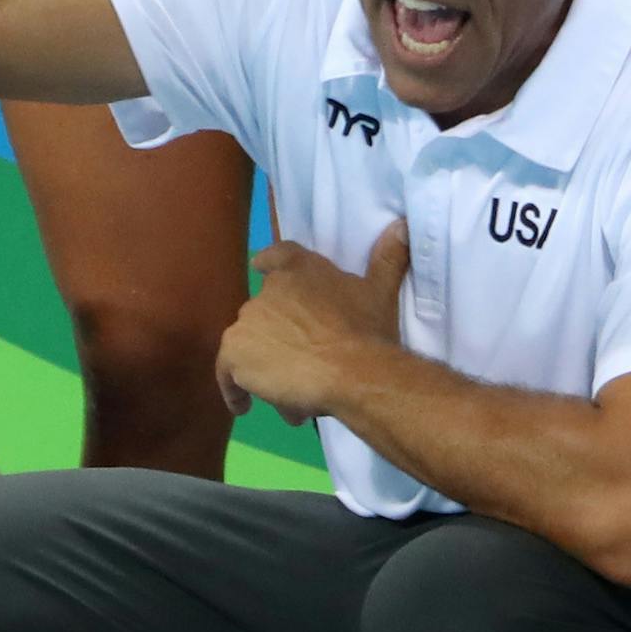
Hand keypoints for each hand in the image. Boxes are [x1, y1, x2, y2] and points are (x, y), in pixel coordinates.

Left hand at [215, 221, 407, 423]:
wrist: (351, 371)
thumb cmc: (366, 332)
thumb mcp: (381, 292)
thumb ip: (388, 258)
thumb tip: (403, 225)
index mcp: (297, 268)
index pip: (275, 257)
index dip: (267, 264)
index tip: (260, 268)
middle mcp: (265, 291)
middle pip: (264, 316)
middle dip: (281, 339)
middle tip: (305, 367)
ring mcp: (246, 322)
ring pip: (252, 348)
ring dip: (267, 368)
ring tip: (291, 396)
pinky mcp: (234, 354)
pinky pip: (227, 374)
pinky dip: (234, 389)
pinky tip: (243, 406)